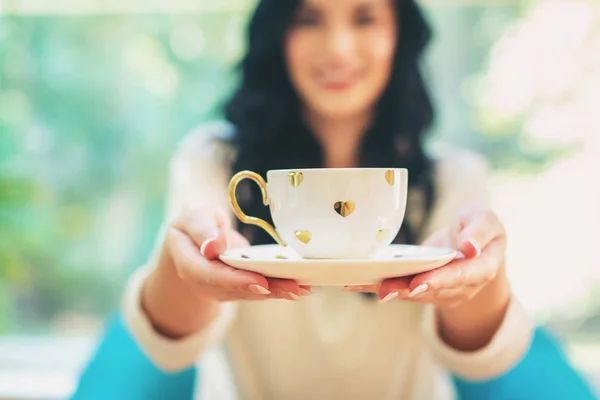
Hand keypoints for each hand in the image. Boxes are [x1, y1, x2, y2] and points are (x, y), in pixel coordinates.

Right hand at [165, 204, 310, 301]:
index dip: (235, 280)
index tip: (259, 280)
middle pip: (235, 289)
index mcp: (188, 262)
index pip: (210, 275)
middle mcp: (204, 282)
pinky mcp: (237, 288)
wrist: (195, 236)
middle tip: (292, 288)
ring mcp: (220, 288)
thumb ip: (201, 229)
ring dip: (276, 292)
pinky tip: (299, 287)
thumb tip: (213, 247)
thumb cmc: (196, 221)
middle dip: (265, 289)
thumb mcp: (194, 216)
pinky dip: (277, 288)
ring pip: (249, 292)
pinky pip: (256, 289)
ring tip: (301, 288)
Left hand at [346, 205, 506, 307]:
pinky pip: (401, 289)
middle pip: (431, 290)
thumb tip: (469, 248)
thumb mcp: (485, 219)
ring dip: (387, 289)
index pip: (460, 276)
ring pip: (412, 293)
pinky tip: (356, 282)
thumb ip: (480, 230)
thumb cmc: (477, 226)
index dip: (438, 281)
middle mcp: (461, 287)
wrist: (473, 243)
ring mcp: (440, 292)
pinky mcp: (422, 289)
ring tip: (361, 284)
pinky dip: (379, 285)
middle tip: (383, 291)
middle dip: (405, 290)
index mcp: (480, 269)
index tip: (418, 283)